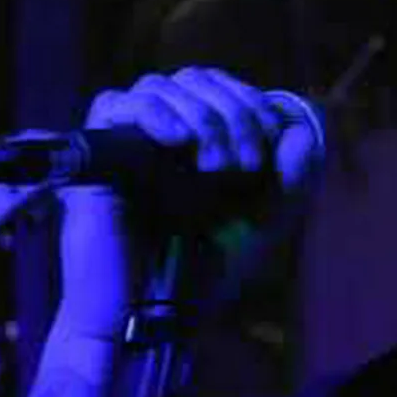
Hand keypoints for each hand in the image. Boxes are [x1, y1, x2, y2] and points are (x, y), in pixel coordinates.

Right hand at [56, 67, 322, 340]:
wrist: (155, 316)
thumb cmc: (206, 272)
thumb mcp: (265, 220)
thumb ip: (292, 176)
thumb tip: (299, 131)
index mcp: (199, 141)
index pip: (222, 88)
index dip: (251, 102)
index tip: (272, 141)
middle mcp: (163, 135)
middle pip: (194, 80)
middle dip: (233, 111)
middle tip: (247, 162)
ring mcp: (128, 143)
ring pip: (159, 85)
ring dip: (202, 115)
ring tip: (217, 165)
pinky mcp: (96, 156)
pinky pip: (114, 104)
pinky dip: (153, 112)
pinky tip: (178, 141)